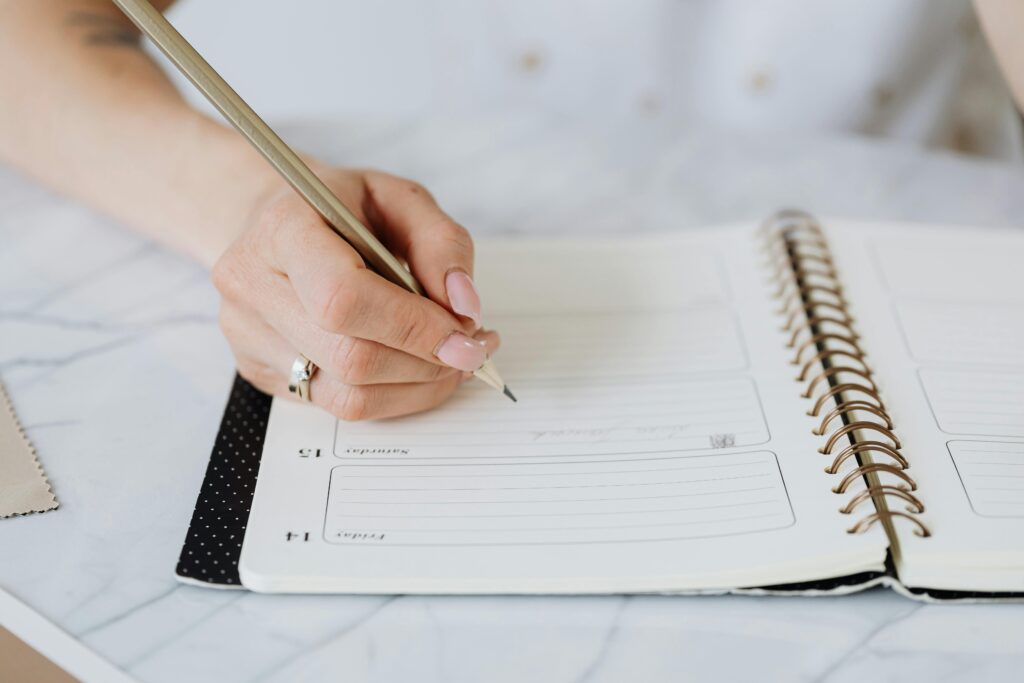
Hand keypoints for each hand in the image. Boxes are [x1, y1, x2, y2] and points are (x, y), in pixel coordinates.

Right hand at [212, 167, 498, 419]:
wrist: (273, 224)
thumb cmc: (340, 209)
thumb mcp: (400, 200)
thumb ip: (441, 244)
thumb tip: (465, 309)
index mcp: (283, 228)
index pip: (344, 298)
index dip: (414, 326)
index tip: (466, 333)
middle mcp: (252, 285)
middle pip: (350, 357)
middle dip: (427, 362)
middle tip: (473, 346)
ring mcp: (248, 335)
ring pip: (348, 396)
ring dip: (418, 387)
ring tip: (452, 358)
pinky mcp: (259, 371)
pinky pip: (338, 406)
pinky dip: (394, 396)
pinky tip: (417, 367)